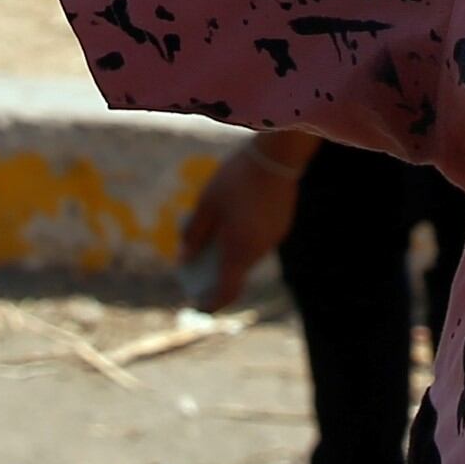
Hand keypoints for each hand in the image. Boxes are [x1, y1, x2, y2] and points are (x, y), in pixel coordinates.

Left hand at [175, 134, 311, 310]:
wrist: (276, 156)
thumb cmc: (236, 179)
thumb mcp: (206, 205)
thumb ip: (193, 235)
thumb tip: (184, 258)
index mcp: (238, 251)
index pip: (226, 291)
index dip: (210, 303)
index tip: (197, 306)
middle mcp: (258, 251)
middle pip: (236, 274)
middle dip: (215, 276)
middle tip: (195, 270)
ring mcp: (272, 239)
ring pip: (247, 257)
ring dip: (229, 255)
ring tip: (209, 244)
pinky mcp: (280, 226)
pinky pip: (257, 241)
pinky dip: (242, 241)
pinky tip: (231, 223)